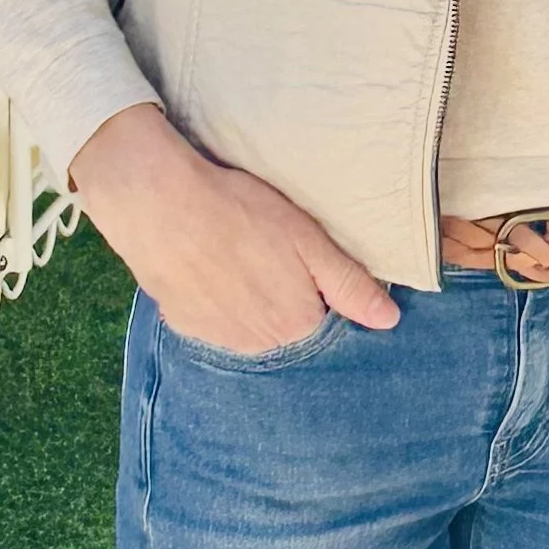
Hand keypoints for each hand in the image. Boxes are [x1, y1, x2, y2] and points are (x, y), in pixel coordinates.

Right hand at [70, 102, 400, 354]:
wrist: (160, 205)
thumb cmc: (241, 213)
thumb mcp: (308, 240)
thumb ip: (349, 284)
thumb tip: (388, 320)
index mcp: (296, 323)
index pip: (325, 319)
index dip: (320, 287)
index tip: (306, 260)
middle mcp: (258, 343)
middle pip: (287, 324)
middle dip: (286, 295)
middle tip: (269, 251)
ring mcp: (216, 337)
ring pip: (250, 324)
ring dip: (251, 300)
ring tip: (241, 255)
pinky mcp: (182, 323)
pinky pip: (214, 318)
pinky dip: (217, 298)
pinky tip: (212, 265)